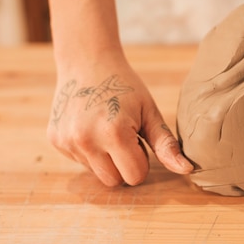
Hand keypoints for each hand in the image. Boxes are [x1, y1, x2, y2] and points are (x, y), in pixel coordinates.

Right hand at [47, 53, 192, 185]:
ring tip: (106, 129)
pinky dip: (88, 151)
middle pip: (114, 181)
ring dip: (105, 159)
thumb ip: (166, 144)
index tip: (137, 137)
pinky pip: (80, 161)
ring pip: (96, 174)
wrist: (86, 61)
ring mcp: (67, 142)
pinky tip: (90, 126)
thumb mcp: (149, 111)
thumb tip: (187, 170)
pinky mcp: (56, 141)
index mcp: (113, 133)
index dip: (141, 160)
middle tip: (123, 135)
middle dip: (123, 165)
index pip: (135, 176)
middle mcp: (86, 141)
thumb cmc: (124, 86)